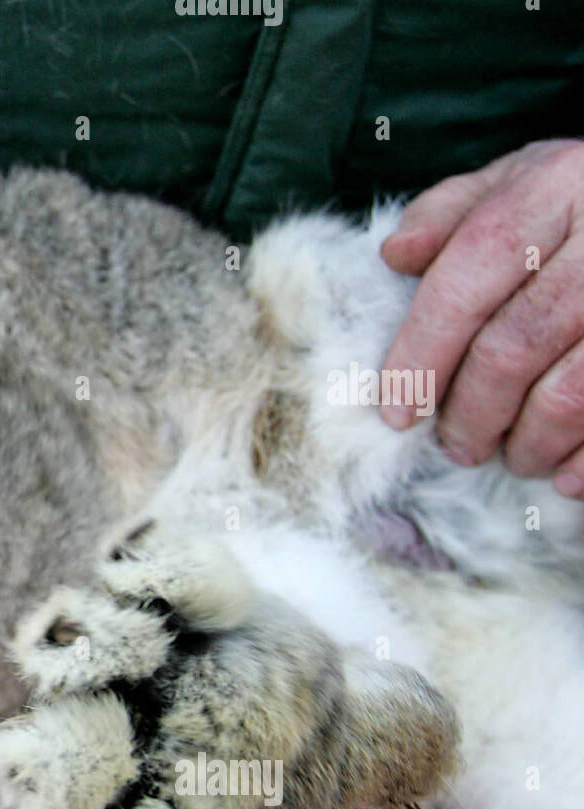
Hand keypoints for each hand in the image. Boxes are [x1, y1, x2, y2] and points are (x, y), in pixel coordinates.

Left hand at [379, 139, 583, 498]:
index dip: (422, 352)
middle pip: (514, 345)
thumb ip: (454, 211)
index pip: (467, 278)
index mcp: (556, 187)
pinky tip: (565, 477)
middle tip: (456, 444)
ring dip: (529, 441)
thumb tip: (395, 255)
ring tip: (512, 456)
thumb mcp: (526, 177)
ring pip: (570, 392)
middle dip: (472, 411)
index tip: (397, 409)